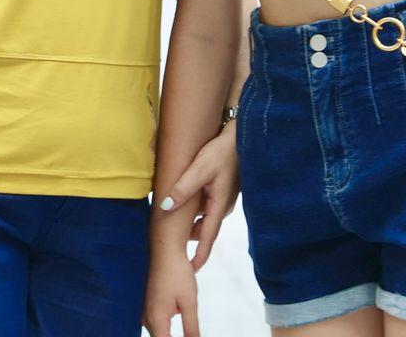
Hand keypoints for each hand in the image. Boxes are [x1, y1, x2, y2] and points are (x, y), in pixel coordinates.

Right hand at [143, 241, 199, 336]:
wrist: (164, 250)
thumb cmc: (177, 274)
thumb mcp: (189, 303)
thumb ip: (191, 329)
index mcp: (156, 320)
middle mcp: (147, 319)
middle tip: (191, 334)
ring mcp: (146, 312)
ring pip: (159, 334)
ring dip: (171, 336)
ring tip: (187, 328)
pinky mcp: (149, 307)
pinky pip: (158, 325)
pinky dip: (168, 330)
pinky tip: (180, 323)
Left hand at [157, 126, 237, 269]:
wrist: (241, 136)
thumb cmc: (221, 152)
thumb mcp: (200, 169)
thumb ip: (183, 189)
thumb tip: (164, 207)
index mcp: (219, 205)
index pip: (208, 237)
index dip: (200, 254)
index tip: (192, 270)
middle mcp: (223, 205)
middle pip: (205, 229)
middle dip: (192, 238)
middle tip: (173, 244)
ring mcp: (224, 198)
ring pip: (206, 217)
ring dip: (193, 222)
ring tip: (174, 222)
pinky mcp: (223, 189)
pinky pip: (208, 206)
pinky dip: (197, 210)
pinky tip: (186, 201)